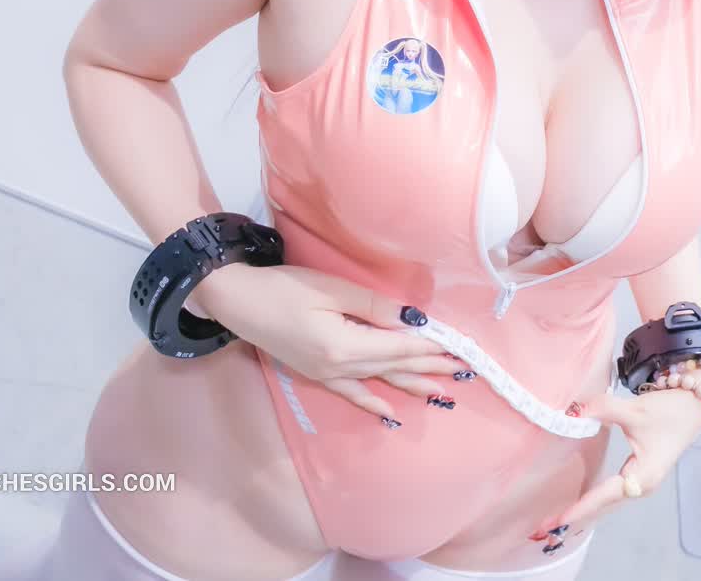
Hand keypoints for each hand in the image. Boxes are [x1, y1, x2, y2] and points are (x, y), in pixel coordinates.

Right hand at [189, 264, 464, 420]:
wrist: (237, 301)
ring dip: (411, 385)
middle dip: (429, 367)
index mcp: (344, 346)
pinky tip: (389, 413)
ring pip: (378, 381)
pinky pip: (350, 393)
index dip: (429, 348)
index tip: (458, 348)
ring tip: (442, 392)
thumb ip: (373, 307)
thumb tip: (412, 319)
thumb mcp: (330, 289)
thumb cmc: (283, 288)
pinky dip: (371, 402)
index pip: (398, 348)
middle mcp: (338, 367)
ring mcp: (325, 374)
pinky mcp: (316, 373)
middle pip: (393, 367)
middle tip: (463, 370)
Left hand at [526, 367, 700, 547]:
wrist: (694, 405)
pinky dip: (596, 498)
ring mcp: (643, 481)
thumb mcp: (635, 410)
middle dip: (578, 514)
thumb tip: (573, 412)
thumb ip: (603, 410)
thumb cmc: (670, 410)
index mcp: (643, 476)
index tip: (559, 519)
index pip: (604, 495)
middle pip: (605, 504)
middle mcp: (643, 484)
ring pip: (609, 500)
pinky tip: (581, 502)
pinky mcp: (641, 473)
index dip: (581, 507)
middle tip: (547, 525)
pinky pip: (613, 492)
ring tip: (558, 518)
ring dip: (586, 508)